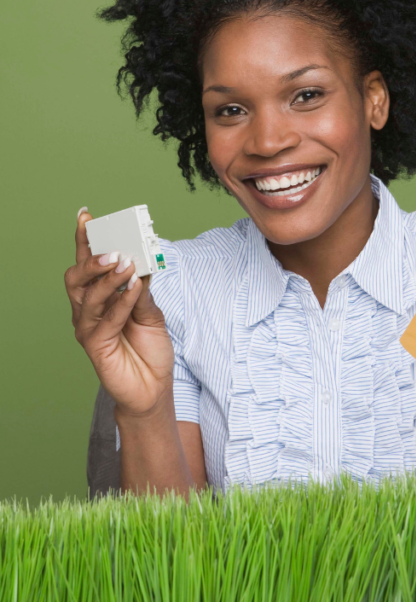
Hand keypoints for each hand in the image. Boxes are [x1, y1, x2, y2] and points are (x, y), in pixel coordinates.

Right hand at [64, 207, 174, 417]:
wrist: (153, 386)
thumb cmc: (149, 347)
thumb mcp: (151, 311)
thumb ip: (142, 288)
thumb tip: (140, 261)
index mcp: (100, 295)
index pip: (87, 263)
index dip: (84, 239)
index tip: (85, 215)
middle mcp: (88, 309)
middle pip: (77, 277)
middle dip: (91, 259)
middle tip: (113, 249)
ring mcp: (88, 326)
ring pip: (88, 295)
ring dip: (108, 278)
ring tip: (126, 263)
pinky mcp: (95, 344)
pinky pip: (106, 318)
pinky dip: (121, 300)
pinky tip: (135, 288)